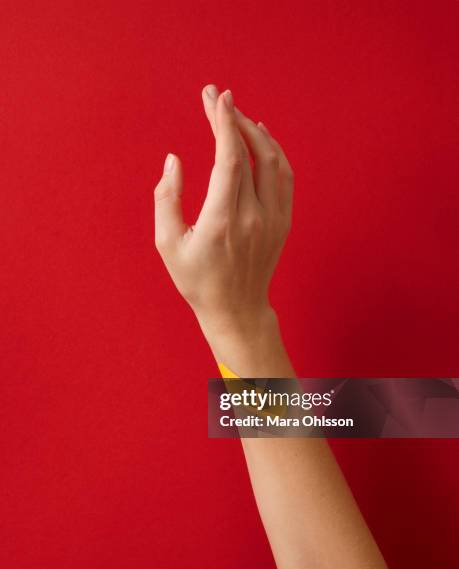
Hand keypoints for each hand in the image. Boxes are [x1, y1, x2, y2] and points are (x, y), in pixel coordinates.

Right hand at [154, 85, 293, 362]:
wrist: (236, 309)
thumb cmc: (197, 280)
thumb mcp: (168, 244)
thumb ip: (167, 199)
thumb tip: (174, 160)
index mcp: (222, 221)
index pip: (229, 159)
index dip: (223, 123)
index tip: (215, 97)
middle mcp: (253, 217)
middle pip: (249, 153)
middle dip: (232, 118)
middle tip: (217, 97)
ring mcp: (273, 220)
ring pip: (273, 161)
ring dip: (256, 131)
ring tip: (236, 114)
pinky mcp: (283, 223)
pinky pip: (285, 177)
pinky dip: (275, 151)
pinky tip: (262, 137)